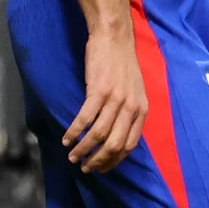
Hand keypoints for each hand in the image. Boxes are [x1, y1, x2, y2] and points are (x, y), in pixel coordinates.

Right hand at [65, 26, 147, 171]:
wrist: (114, 39)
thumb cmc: (122, 65)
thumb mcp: (135, 91)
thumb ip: (129, 112)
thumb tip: (117, 135)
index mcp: (142, 110)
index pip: (130, 145)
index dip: (114, 160)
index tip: (101, 168)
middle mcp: (131, 108)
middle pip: (114, 145)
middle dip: (97, 160)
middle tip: (84, 167)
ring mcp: (116, 100)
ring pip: (98, 135)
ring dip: (83, 149)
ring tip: (72, 156)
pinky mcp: (98, 91)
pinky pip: (84, 119)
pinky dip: (74, 132)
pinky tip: (66, 139)